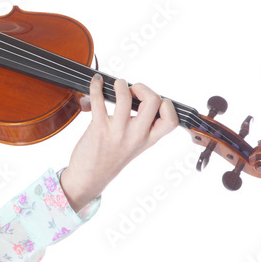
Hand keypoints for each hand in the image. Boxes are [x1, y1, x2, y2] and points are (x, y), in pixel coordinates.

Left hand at [59, 74, 177, 212]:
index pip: (171, 120)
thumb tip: (133, 95)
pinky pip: (99, 101)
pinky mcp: (98, 129)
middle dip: (144, 88)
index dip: (166, 105)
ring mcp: (117, 132)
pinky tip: (96, 82)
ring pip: (126, 98)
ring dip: (121, 84)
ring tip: (116, 85)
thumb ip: (140, 126)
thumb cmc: (110, 159)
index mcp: (148, 140)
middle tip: (132, 90)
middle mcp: (136, 136)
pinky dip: (96, 87)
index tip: (152, 101)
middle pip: (154, 102)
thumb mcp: (134, 145)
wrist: (89, 179)